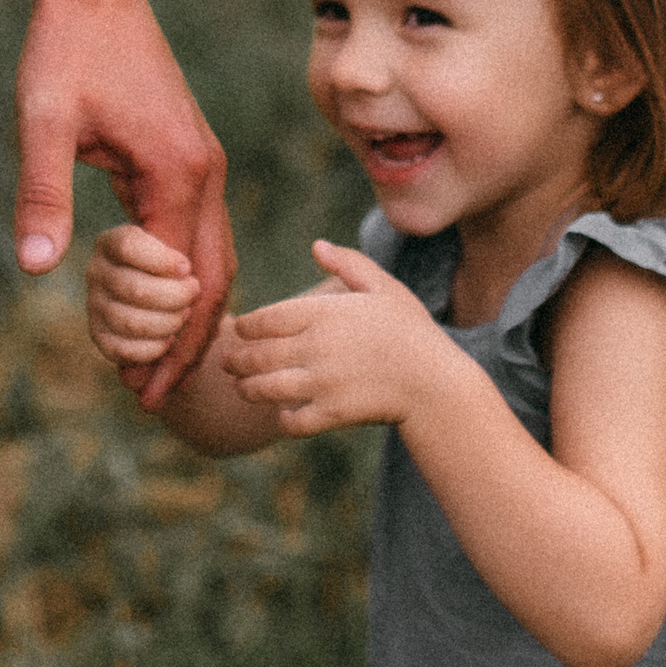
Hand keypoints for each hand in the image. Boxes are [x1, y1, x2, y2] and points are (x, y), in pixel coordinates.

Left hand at [16, 0, 231, 402]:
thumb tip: (35, 269)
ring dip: (189, 314)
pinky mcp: (187, 157)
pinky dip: (183, 278)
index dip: (166, 342)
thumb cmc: (66, 53)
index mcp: (179, 173)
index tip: (140, 390)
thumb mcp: (43, 122)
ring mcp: (202, 165)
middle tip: (152, 397)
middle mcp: (205, 174)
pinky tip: (152, 303)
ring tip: (154, 366)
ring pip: (213, 257)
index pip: (185, 281)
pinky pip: (197, 232)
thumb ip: (42, 193)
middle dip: (189, 343)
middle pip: (215, 279)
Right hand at [87, 221, 203, 391]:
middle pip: (133, 289)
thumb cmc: (186, 263)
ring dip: (167, 323)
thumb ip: (189, 253)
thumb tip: (184, 266)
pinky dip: (151, 349)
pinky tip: (170, 339)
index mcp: (113, 243)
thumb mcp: (190, 249)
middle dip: (174, 297)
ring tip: (185, 314)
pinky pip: (120, 350)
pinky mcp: (100, 335)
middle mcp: (97, 272)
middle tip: (194, 293)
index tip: (187, 268)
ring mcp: (95, 305)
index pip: (128, 247)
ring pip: (128, 322)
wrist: (178, 291)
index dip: (162, 261)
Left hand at [224, 240, 455, 434]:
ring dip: (248, 389)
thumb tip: (317, 245)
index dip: (247, 326)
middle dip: (237, 360)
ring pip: (264, 388)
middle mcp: (315, 346)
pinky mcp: (331, 413)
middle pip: (257, 355)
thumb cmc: (411, 330)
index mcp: (324, 313)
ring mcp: (321, 382)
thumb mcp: (383, 288)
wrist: (436, 382)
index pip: (265, 319)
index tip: (242, 330)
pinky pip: (291, 421)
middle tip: (229, 362)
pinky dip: (282, 419)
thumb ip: (348, 264)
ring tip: (243, 388)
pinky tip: (282, 414)